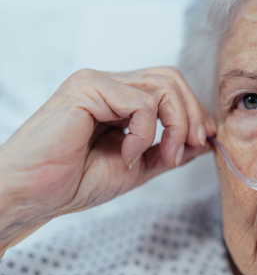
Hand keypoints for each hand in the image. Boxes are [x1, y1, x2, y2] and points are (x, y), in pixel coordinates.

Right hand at [0, 67, 213, 251]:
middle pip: (171, 79)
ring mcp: (97, 82)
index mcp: (118, 98)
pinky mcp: (87, 88)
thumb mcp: (137, 165)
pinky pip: (141, 103)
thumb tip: (204, 141)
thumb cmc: (74, 181)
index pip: (169, 87)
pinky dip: (145, 134)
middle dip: (192, 114)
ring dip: (175, 126)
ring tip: (163, 156)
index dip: (193, 111)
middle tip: (192, 146)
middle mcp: (108, 84)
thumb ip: (169, 150)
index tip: (203, 141)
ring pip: (163, 87)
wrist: (33, 195)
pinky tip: (127, 154)